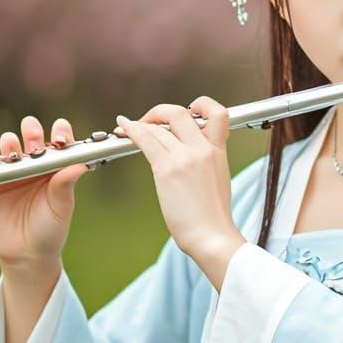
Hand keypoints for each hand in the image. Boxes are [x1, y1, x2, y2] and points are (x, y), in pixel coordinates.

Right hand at [0, 115, 90, 272]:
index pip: (61, 140)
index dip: (60, 133)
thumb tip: (80, 165)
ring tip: (11, 154)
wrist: (25, 254)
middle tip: (34, 145)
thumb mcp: (61, 207)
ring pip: (9, 144)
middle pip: (32, 135)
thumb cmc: (50, 230)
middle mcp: (36, 164)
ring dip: (9, 143)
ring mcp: (14, 171)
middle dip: (32, 132)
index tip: (59, 140)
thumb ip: (65, 184)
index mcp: (57, 166)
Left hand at [114, 96, 239, 261]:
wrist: (212, 236)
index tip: (187, 112)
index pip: (217, 113)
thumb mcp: (218, 180)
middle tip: (150, 121)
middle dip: (160, 112)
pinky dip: (131, 129)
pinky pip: (146, 139)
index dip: (200, 105)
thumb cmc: (212, 217)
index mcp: (219, 152)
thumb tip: (189, 157)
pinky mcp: (168, 169)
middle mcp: (203, 149)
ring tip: (129, 128)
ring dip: (140, 124)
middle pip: (180, 113)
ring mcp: (186, 157)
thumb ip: (206, 162)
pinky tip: (123, 127)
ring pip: (158, 127)